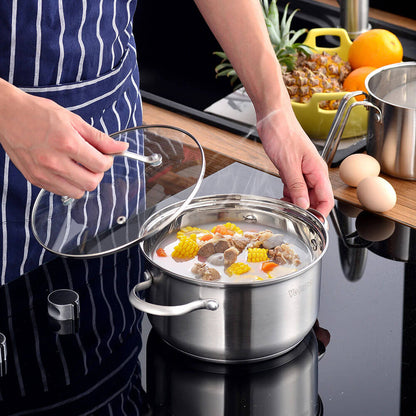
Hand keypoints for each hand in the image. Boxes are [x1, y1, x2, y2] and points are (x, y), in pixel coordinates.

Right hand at [0, 83, 127, 197]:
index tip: (106, 155)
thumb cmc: (38, 113)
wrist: (7, 115)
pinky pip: (62, 192)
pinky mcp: (35, 180)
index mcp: (67, 143)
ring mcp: (43, 173)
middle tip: (94, 162)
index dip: (108, 161)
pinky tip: (66, 169)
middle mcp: (55, 161)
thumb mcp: (73, 120)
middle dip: (98, 173)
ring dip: (84, 181)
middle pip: (92, 183)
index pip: (101, 165)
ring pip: (78, 192)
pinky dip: (69, 184)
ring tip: (79, 166)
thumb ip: (99, 138)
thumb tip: (121, 147)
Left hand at [256, 109, 333, 217]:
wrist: (272, 117)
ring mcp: (302, 170)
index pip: (326, 199)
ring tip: (284, 212)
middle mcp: (312, 171)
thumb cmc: (282, 133)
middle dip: (306, 211)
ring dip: (296, 204)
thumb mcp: (288, 163)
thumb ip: (297, 186)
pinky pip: (294, 187)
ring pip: (303, 194)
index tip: (310, 224)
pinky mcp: (292, 168)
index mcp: (317, 170)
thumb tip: (304, 206)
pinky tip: (281, 200)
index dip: (320, 213)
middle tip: (292, 220)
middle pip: (315, 199)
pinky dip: (288, 195)